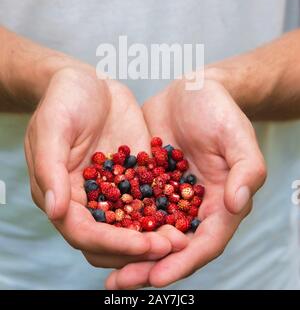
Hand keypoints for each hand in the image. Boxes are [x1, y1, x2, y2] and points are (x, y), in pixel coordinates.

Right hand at [24, 67, 186, 271]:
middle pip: (109, 240)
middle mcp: (87, 199)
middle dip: (138, 249)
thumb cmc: (64, 98)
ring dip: (155, 237)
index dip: (113, 243)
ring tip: (184, 237)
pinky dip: (165, 210)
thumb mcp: (53, 126)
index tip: (143, 245)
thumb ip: (50, 166)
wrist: (89, 80)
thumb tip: (55, 210)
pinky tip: (189, 212)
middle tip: (171, 247)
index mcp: (62, 194)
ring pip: (132, 226)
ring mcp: (113, 189)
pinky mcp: (133, 175)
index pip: (83, 232)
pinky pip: (149, 199)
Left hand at [106, 76, 265, 288]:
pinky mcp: (148, 183)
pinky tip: (94, 231)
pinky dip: (117, 223)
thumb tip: (237, 204)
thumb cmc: (219, 109)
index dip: (182, 262)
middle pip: (173, 247)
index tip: (157, 276)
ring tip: (104, 271)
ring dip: (129, 253)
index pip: (205, 242)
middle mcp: (194, 207)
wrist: (190, 89)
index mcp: (221, 203)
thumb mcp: (236, 136)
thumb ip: (245, 169)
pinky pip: (132, 208)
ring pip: (148, 233)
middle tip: (120, 283)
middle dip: (148, 267)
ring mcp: (169, 196)